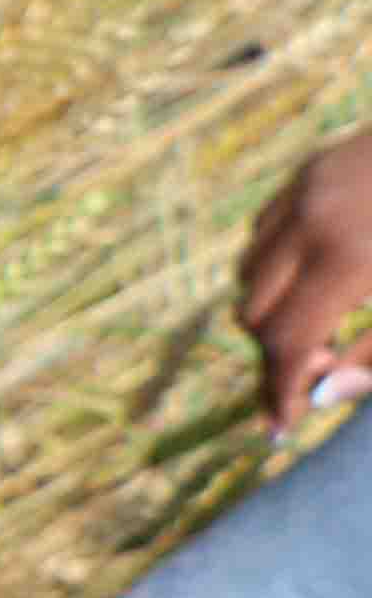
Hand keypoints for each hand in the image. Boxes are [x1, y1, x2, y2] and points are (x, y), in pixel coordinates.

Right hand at [241, 129, 371, 437]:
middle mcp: (313, 220)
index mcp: (349, 257)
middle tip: (326, 363)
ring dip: (272, 308)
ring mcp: (305, 188)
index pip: (286, 342)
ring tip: (324, 318)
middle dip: (277, 351)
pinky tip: (321, 273)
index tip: (279, 428)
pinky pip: (263, 232)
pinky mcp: (308, 170)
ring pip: (247, 272)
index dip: (278, 392)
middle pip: (253, 312)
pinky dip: (276, 266)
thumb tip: (318, 398)